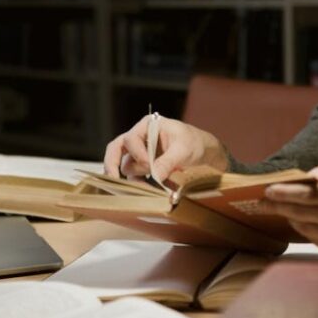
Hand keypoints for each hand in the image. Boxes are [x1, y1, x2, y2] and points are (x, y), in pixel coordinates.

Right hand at [103, 116, 228, 179]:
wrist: (204, 152)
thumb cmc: (195, 143)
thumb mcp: (183, 150)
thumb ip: (168, 162)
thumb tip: (155, 176)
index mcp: (148, 126)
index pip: (130, 139)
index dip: (137, 154)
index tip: (149, 166)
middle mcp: (140, 138)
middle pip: (117, 151)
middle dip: (116, 165)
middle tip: (114, 180)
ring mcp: (140, 153)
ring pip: (126, 167)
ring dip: (134, 178)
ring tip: (148, 188)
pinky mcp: (144, 166)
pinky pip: (132, 176)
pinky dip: (136, 184)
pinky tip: (145, 192)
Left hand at [259, 163, 317, 263]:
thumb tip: (303, 178)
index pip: (310, 193)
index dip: (286, 192)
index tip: (269, 190)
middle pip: (303, 211)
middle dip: (280, 205)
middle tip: (264, 202)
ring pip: (306, 227)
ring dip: (291, 217)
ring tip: (283, 209)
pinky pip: (316, 240)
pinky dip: (306, 230)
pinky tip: (302, 222)